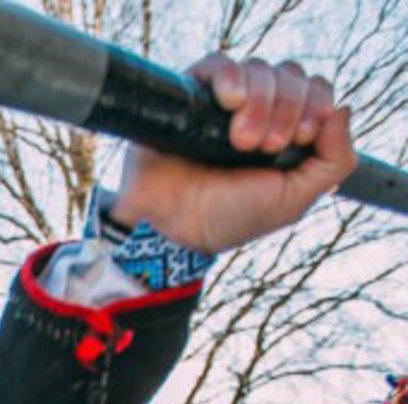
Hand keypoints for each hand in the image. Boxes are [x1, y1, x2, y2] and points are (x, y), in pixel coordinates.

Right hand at [109, 54, 356, 253]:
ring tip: (240, 140)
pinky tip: (229, 101)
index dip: (316, 105)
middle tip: (267, 146)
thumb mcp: (297, 197)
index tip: (301, 138)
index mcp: (286, 128)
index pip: (316, 89)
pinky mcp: (192, 94)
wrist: (175, 226)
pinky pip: (219, 64)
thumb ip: (336, 160)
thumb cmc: (232, 216)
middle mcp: (259, 109)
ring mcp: (224, 101)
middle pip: (292, 75)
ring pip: (260, 69)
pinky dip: (231, 77)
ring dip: (261, 101)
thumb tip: (341, 110)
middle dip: (289, 107)